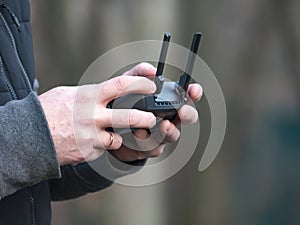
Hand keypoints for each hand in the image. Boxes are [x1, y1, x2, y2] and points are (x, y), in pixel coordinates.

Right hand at [39, 75, 156, 165]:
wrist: (30, 136)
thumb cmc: (51, 111)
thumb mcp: (71, 92)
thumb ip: (95, 91)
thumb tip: (117, 85)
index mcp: (90, 96)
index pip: (121, 84)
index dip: (140, 83)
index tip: (151, 83)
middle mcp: (93, 116)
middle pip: (130, 116)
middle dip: (146, 118)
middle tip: (151, 118)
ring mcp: (92, 136)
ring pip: (119, 139)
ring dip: (121, 138)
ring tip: (114, 133)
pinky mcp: (89, 152)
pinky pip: (104, 150)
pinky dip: (103, 146)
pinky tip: (91, 142)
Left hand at [109, 62, 202, 161]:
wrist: (107, 127)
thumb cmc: (121, 104)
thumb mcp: (127, 84)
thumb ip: (139, 73)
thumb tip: (151, 70)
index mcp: (166, 101)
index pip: (187, 96)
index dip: (194, 93)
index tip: (193, 90)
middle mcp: (168, 118)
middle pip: (188, 117)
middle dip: (188, 114)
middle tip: (182, 111)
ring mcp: (160, 134)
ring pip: (173, 135)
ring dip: (169, 131)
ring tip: (163, 125)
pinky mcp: (149, 148)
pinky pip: (154, 148)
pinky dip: (148, 143)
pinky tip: (140, 136)